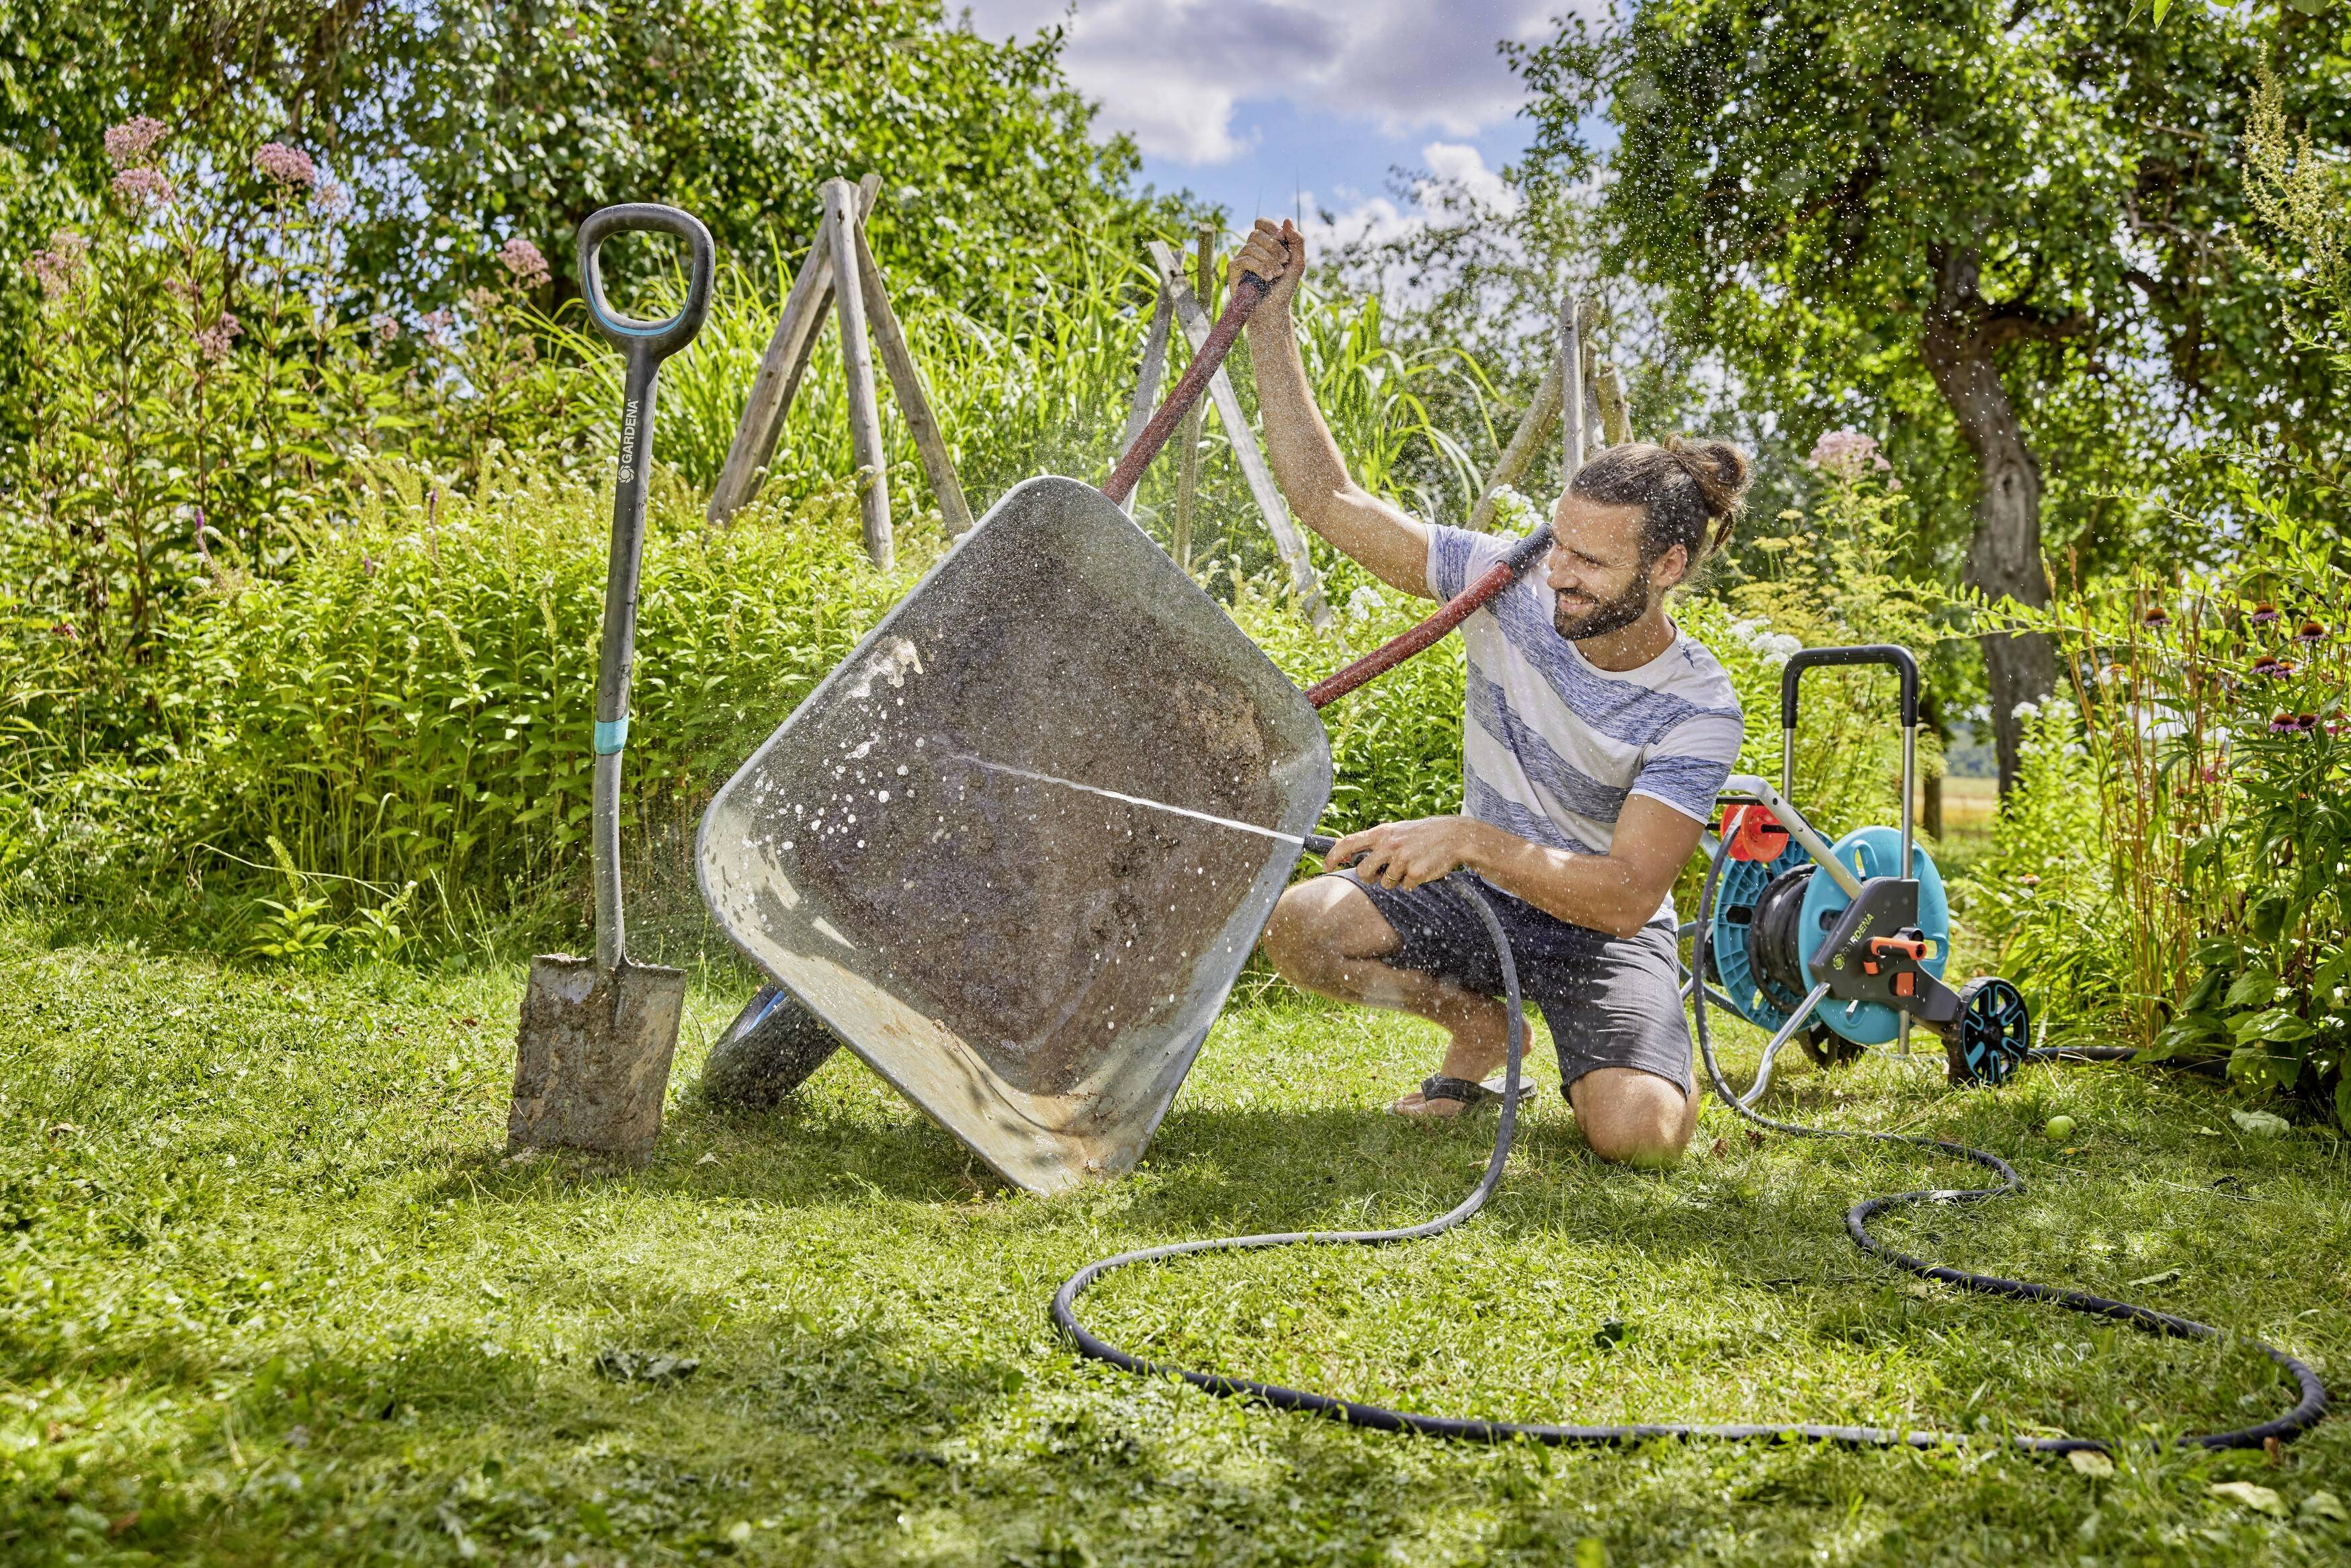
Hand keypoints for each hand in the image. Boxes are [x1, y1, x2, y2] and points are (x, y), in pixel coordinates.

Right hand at [1229, 218, 1303, 314]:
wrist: (1274, 310)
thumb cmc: (1284, 287)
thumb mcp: (1297, 263)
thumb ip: (1297, 241)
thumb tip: (1287, 219)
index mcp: (1265, 244)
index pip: (1261, 223)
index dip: (1270, 226)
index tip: (1281, 236)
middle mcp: (1251, 249)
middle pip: (1256, 234)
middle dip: (1273, 246)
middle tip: (1284, 261)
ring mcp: (1241, 259)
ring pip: (1251, 247)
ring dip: (1268, 259)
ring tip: (1277, 274)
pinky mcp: (1234, 270)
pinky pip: (1244, 260)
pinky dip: (1259, 267)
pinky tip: (1268, 278)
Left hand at [1326, 816, 1482, 890]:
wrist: (1454, 836)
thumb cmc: (1419, 835)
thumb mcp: (1394, 831)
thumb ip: (1370, 840)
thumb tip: (1340, 846)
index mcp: (1382, 833)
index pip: (1348, 843)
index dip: (1333, 856)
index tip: (1325, 867)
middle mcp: (1389, 845)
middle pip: (1363, 872)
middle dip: (1371, 877)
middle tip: (1384, 872)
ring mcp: (1403, 859)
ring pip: (1385, 884)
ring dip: (1394, 881)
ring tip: (1409, 866)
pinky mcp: (1416, 872)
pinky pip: (1405, 888)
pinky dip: (1412, 884)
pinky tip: (1421, 870)